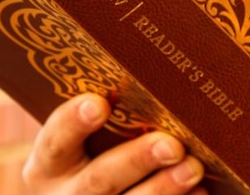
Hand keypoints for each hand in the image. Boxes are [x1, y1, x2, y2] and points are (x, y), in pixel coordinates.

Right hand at [23, 93, 206, 194]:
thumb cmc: (96, 152)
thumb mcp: (85, 140)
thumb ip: (109, 113)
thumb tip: (155, 67)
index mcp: (49, 165)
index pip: (55, 142)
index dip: (73, 122)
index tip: (99, 103)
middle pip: (98, 180)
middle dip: (136, 161)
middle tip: (171, 144)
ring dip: (163, 189)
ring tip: (193, 168)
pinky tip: (201, 192)